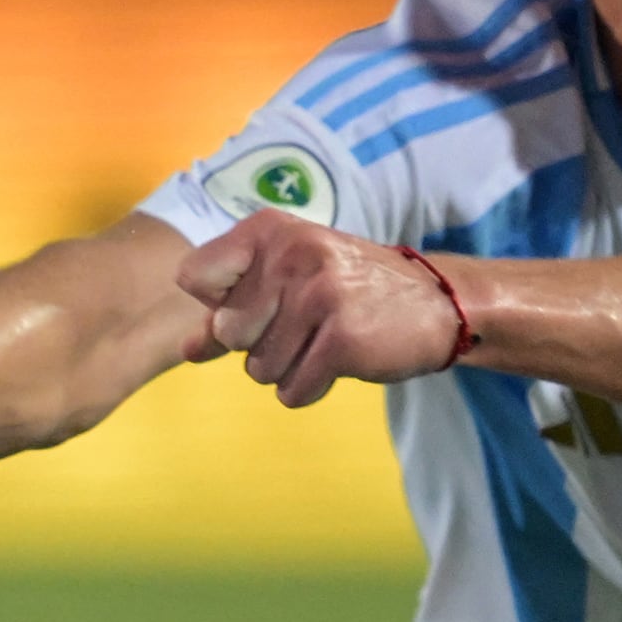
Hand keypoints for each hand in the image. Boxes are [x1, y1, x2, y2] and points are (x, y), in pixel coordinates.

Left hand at [174, 213, 472, 407]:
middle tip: (303, 327)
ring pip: (258, 368)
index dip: (217, 304)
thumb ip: (230, 312)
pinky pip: (291, 390)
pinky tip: (339, 363)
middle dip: (259, 345)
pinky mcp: (342, 339)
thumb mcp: (288, 284)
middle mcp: (291, 254)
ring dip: (289, 369)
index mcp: (270, 231)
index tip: (258, 303)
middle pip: (228, 332)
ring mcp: (319, 295)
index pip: (194, 275)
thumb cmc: (348, 292)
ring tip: (325, 341)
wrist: (436, 303)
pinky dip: (310, 388)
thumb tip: (186, 350)